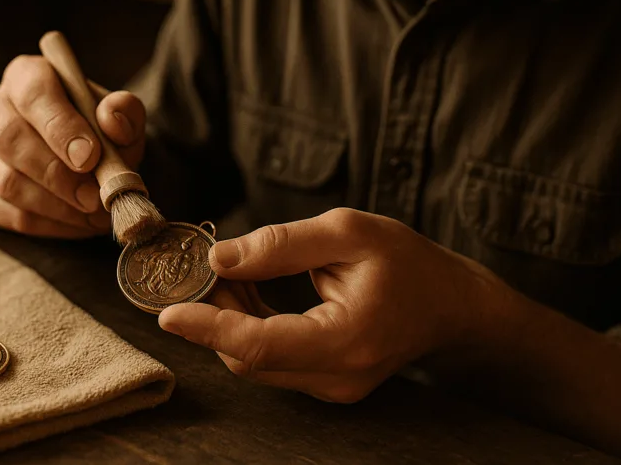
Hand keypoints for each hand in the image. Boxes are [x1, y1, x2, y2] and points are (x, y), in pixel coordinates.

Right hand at [0, 55, 146, 237]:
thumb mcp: (122, 115)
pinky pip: (10, 214)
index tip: (89, 158)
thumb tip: (112, 119)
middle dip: (56, 174)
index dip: (59, 126)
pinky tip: (79, 223)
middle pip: (10, 138)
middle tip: (94, 197)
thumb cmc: (101, 130)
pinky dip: (50, 225)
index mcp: (26, 76)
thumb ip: (123, 112)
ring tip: (95, 214)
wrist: (88, 161)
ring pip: (7, 182)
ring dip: (56, 206)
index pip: (33, 93)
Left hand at [158, 208, 497, 402]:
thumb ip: (280, 245)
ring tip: (229, 272)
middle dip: (214, 314)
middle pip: (249, 357)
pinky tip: (248, 290)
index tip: (167, 312)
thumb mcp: (348, 232)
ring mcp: (332, 387)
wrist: (452, 305)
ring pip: (256, 361)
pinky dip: (248, 326)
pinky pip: (271, 359)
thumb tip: (218, 258)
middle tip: (200, 267)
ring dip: (229, 319)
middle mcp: (337, 377)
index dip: (209, 327)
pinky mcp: (326, 383)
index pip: (261, 345)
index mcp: (347, 340)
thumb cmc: (407, 263)